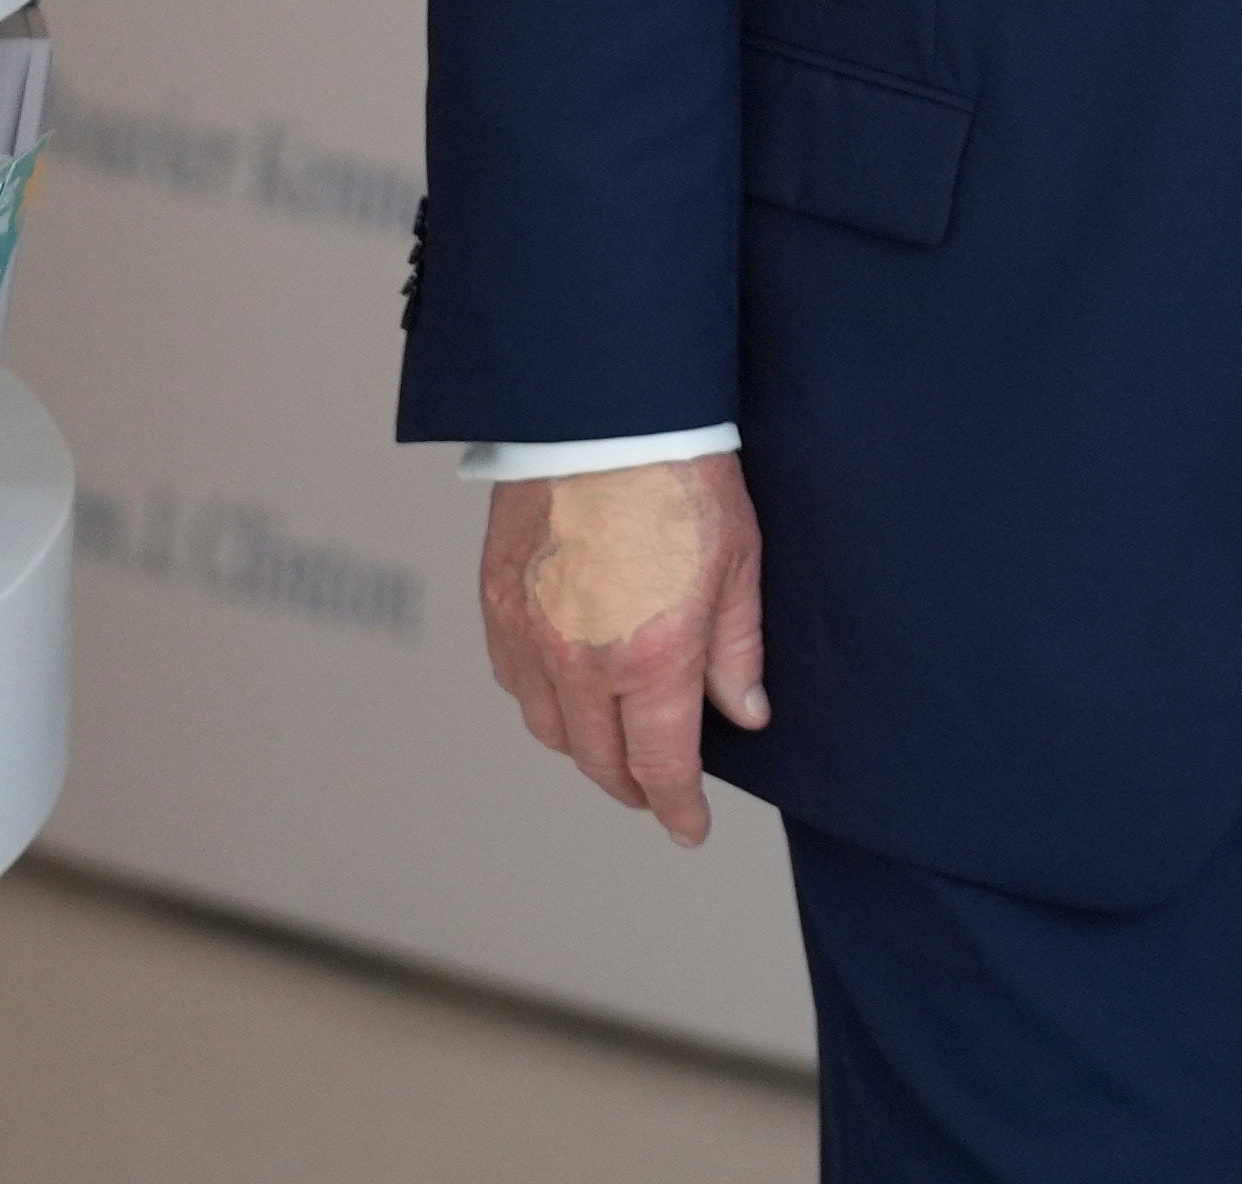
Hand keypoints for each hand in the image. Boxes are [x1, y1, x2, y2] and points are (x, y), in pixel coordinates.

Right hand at [480, 452, 768, 846]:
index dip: (677, 807)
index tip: (689, 828)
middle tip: (658, 791)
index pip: (660, 765)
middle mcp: (583, 660)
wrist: (604, 414)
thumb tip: (745, 714)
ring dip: (584, 748)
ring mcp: (531, 635)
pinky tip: (566, 690)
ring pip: (549, 729)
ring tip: (615, 742)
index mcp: (652, 657)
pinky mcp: (496, 604)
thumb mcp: (739, 564)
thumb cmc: (682, 478)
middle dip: (633, 787)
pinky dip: (541, 700)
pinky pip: (513, 680)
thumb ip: (736, 651)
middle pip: (600, 761)